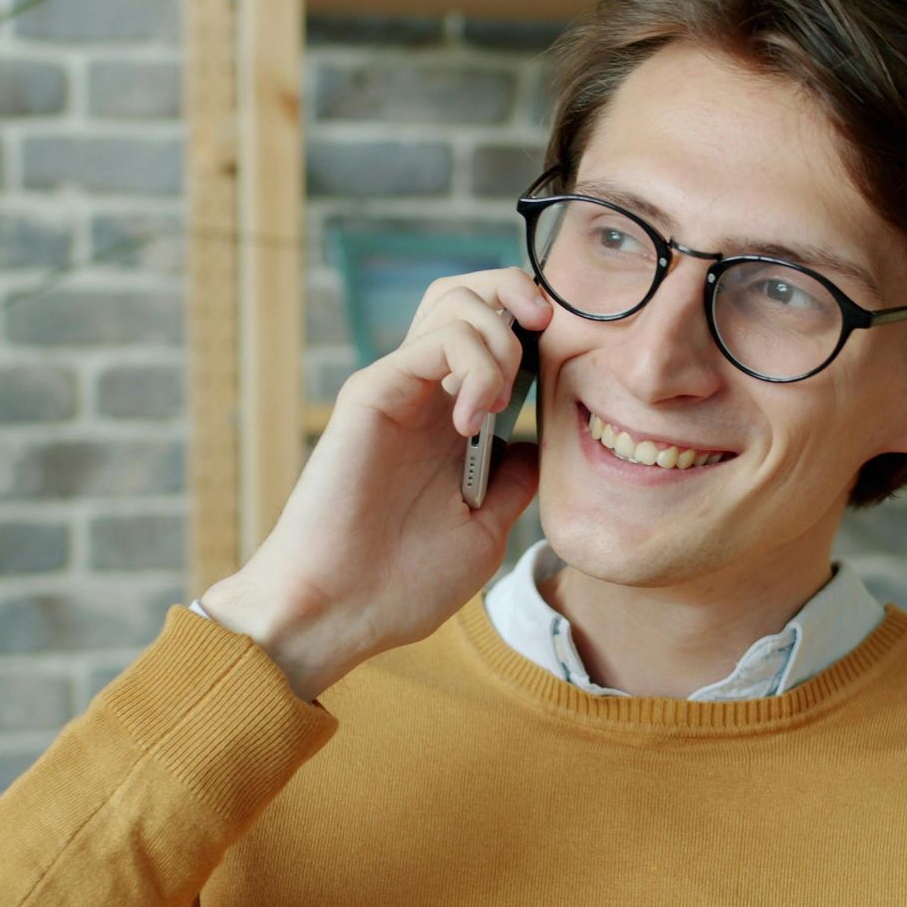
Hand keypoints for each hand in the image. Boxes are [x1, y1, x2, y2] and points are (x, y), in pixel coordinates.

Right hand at [199, 268, 552, 700]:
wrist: (339, 612)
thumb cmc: (401, 584)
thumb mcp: (485, 529)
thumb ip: (514, 479)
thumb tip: (543, 441)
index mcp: (451, 422)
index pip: (495, 334)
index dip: (536, 330)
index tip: (567, 366)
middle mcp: (425, 394)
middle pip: (471, 294)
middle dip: (520, 295)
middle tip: (546, 334)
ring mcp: (398, 387)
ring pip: (455, 300)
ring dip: (500, 336)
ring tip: (497, 399)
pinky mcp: (373, 391)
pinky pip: (438, 338)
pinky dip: (475, 363)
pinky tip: (471, 420)